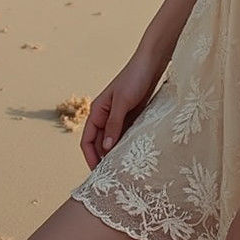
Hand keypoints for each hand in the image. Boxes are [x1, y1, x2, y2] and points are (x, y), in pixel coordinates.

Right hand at [80, 46, 167, 168]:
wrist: (152, 62)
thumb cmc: (135, 77)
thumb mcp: (123, 102)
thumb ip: (114, 124)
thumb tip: (106, 148)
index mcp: (98, 111)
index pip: (87, 140)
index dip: (90, 157)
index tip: (97, 174)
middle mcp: (106, 116)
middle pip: (100, 144)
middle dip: (104, 159)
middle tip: (113, 177)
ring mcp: (120, 117)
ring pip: (114, 141)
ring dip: (117, 154)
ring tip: (123, 170)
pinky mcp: (133, 116)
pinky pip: (127, 135)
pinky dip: (128, 145)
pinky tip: (134, 156)